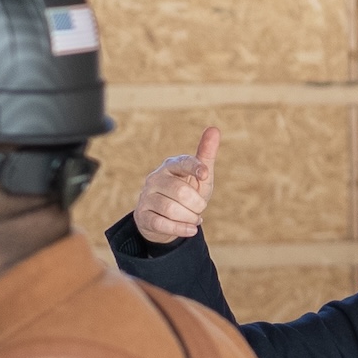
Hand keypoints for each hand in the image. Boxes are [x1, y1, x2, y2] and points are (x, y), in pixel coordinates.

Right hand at [132, 126, 220, 244]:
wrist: (165, 218)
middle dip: (197, 204)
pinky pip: (162, 224)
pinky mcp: (142, 215)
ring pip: (171, 209)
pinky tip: (191, 229)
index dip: (195, 167)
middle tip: (200, 208)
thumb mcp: (200, 177)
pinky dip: (180, 228)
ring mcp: (146, 196)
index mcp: (171, 165)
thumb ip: (206, 155)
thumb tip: (214, 129)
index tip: (205, 175)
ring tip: (194, 218)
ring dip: (189, 217)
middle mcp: (155, 178)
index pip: (182, 162)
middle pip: (180, 191)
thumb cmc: (186, 192)